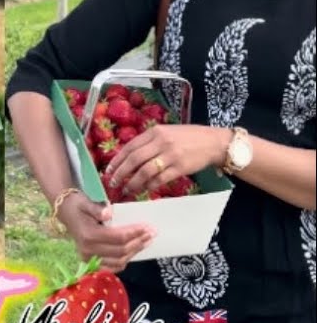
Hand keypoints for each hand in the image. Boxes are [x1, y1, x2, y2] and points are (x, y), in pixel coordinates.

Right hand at [57, 192, 154, 272]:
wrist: (65, 212)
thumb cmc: (77, 206)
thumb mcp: (85, 202)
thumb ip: (97, 209)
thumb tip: (109, 212)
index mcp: (88, 236)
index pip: (117, 238)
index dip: (134, 233)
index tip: (148, 226)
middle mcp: (88, 250)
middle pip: (121, 251)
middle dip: (139, 242)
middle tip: (152, 233)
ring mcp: (89, 258)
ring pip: (119, 261)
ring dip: (135, 252)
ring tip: (146, 242)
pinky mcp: (91, 262)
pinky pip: (112, 267)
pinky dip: (125, 261)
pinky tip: (133, 251)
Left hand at [104, 124, 229, 197]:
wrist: (214, 142)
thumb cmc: (188, 138)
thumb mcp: (166, 133)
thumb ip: (149, 142)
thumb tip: (129, 157)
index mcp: (155, 132)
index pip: (130, 147)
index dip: (117, 160)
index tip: (108, 171)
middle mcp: (161, 142)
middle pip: (134, 159)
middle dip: (121, 173)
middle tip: (113, 183)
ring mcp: (171, 155)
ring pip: (145, 171)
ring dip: (133, 182)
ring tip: (127, 190)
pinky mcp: (180, 167)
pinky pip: (160, 179)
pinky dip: (150, 185)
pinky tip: (144, 189)